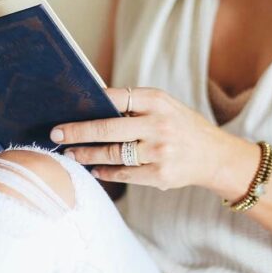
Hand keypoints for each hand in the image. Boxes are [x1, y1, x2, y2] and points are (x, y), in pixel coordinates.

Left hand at [50, 86, 225, 190]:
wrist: (216, 157)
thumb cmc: (182, 127)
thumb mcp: (166, 107)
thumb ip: (135, 106)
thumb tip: (92, 106)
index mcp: (157, 101)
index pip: (116, 97)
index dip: (90, 102)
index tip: (67, 107)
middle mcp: (158, 125)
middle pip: (107, 128)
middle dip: (76, 132)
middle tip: (55, 134)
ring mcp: (159, 151)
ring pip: (112, 154)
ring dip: (86, 155)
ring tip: (70, 154)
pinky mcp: (159, 175)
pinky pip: (123, 173)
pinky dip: (105, 172)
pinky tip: (94, 169)